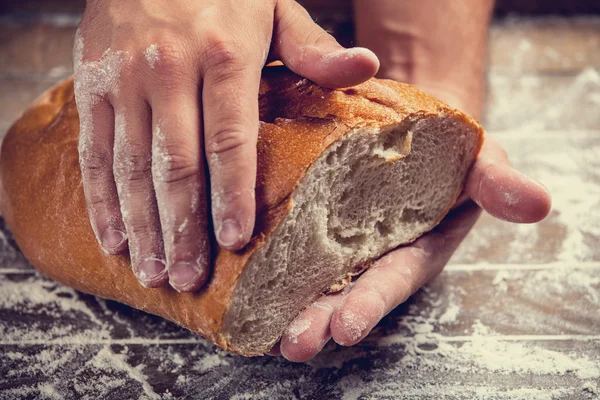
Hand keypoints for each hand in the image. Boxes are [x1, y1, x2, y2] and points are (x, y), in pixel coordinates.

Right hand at [74, 0, 378, 290]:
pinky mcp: (90, 83)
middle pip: (177, 165)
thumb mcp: (276, 7)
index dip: (231, 193)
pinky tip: (113, 238)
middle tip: (188, 277)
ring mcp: (123, 79)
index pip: (230, 139)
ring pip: (131, 167)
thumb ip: (314, 48)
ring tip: (153, 272)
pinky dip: (101, 200)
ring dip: (142, 226)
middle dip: (182, 228)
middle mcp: (168, 69)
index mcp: (223, 55)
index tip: (234, 241)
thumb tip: (366, 67)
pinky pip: (93, 151)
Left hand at [275, 136, 551, 360]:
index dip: (371, 301)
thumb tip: (537, 203)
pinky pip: (285, 239)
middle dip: (319, 318)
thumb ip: (497, 183)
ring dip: (285, 300)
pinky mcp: (308, 216)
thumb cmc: (446, 149)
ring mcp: (337, 237)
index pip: (391, 278)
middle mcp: (371, 249)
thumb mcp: (478, 160)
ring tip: (259, 327)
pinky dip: (265, 258)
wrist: (408, 124)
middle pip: (343, 289)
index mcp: (412, 244)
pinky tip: (239, 276)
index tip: (346, 325)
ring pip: (308, 273)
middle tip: (292, 342)